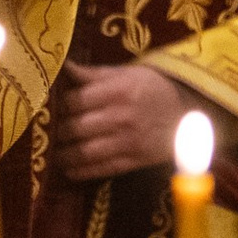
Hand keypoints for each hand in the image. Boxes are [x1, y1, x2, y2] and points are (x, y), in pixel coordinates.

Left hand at [54, 63, 206, 181]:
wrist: (190, 115)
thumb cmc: (155, 89)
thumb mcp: (128, 74)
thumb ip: (94, 74)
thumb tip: (63, 66)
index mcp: (120, 90)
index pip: (77, 100)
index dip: (59, 104)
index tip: (51, 106)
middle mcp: (123, 116)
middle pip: (77, 127)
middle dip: (58, 131)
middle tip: (47, 130)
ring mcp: (129, 142)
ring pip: (85, 152)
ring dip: (64, 155)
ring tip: (53, 153)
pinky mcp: (134, 161)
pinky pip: (101, 169)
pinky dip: (81, 171)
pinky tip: (69, 169)